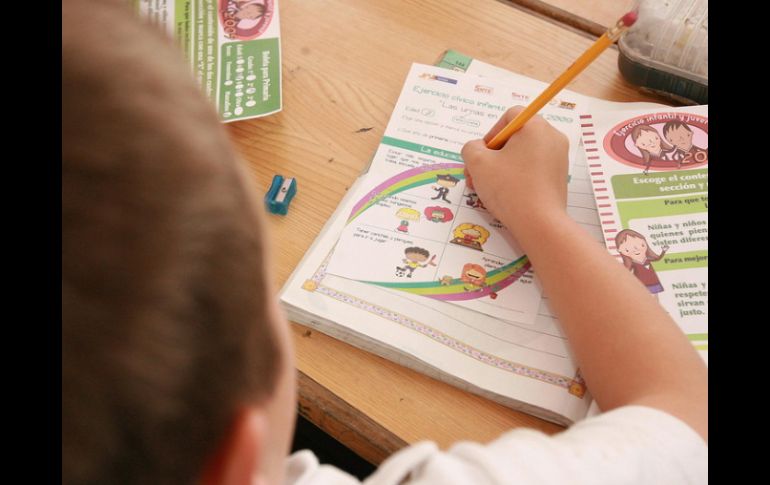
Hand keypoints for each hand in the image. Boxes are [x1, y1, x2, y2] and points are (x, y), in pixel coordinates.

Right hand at [461, 106, 568, 228]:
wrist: (539, 223)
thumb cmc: (509, 188)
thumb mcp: (478, 164)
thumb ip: (471, 148)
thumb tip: (477, 149)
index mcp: (536, 126)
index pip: (510, 116)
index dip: (491, 133)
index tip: (482, 155)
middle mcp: (552, 137)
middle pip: (516, 136)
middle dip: (493, 154)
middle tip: (477, 174)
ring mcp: (559, 158)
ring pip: (523, 154)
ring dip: (501, 167)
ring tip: (486, 188)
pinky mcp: (559, 177)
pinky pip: (533, 168)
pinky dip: (517, 176)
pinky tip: (505, 195)